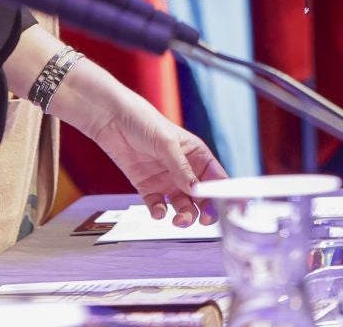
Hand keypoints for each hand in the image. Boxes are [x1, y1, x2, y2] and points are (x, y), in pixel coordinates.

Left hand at [85, 88, 227, 226]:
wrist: (113, 121)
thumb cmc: (144, 122)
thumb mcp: (167, 144)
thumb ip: (181, 169)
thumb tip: (196, 190)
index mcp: (197, 155)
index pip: (216, 178)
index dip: (224, 194)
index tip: (229, 209)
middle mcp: (185, 170)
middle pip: (202, 197)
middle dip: (205, 210)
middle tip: (205, 220)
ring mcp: (167, 180)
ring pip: (182, 205)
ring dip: (184, 215)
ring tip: (179, 220)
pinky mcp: (148, 187)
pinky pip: (158, 205)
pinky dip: (160, 212)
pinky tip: (158, 211)